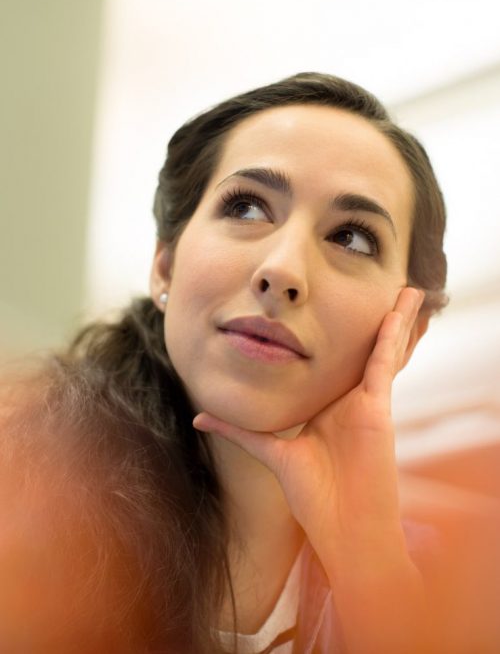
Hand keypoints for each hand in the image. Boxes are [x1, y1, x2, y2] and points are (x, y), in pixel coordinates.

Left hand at [194, 287, 429, 652]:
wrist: (342, 527)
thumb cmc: (313, 496)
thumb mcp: (270, 452)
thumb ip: (238, 430)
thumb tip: (199, 415)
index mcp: (329, 406)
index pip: (335, 360)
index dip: (339, 334)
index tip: (334, 307)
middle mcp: (350, 398)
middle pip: (364, 348)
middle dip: (375, 319)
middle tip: (388, 286)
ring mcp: (366, 401)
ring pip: (383, 349)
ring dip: (396, 319)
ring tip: (409, 288)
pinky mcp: (377, 408)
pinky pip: (384, 365)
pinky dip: (393, 337)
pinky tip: (398, 311)